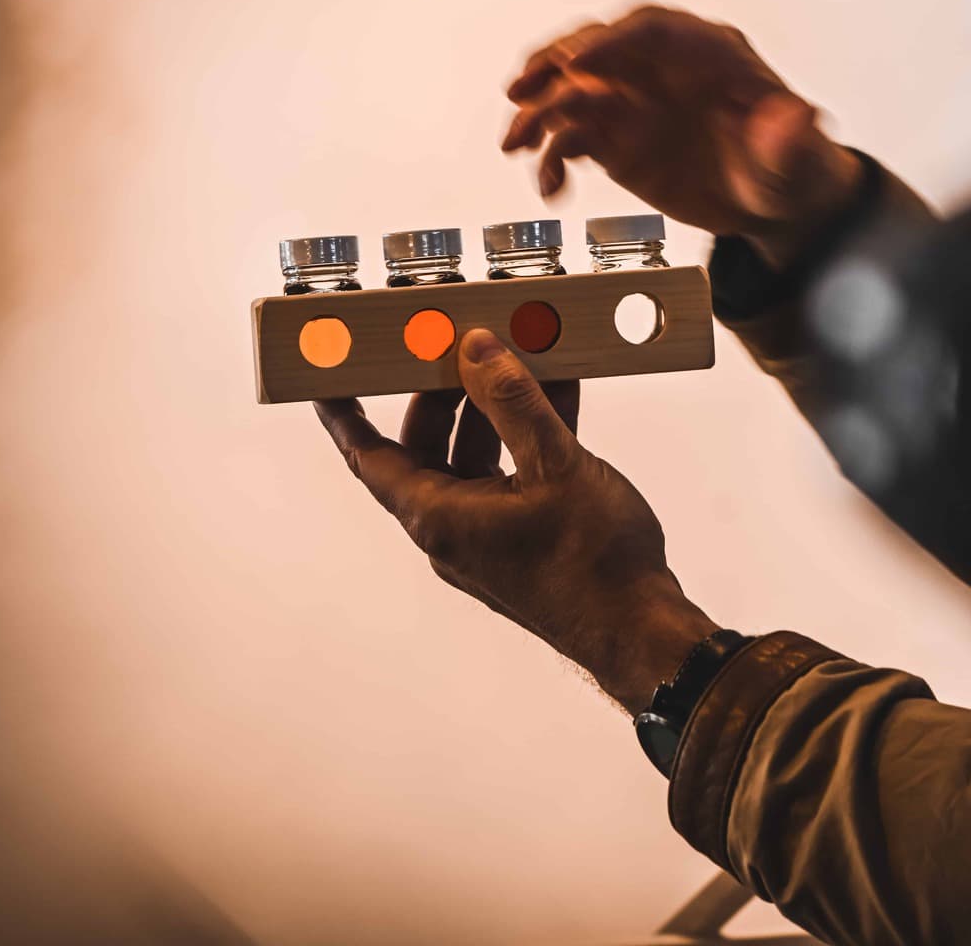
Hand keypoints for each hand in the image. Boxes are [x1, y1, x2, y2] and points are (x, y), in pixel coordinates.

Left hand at [314, 328, 715, 713]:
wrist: (642, 630)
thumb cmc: (594, 566)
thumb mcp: (554, 465)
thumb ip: (513, 402)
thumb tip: (476, 351)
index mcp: (438, 516)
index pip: (368, 456)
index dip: (343, 411)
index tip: (329, 371)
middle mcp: (453, 528)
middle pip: (426, 444)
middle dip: (442, 388)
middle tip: (455, 339)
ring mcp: (489, 533)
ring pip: (474, 453)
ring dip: (495, 404)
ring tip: (518, 352)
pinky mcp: (524, 534)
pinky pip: (512, 469)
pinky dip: (528, 430)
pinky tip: (558, 390)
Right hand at [503, 4, 862, 267]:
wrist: (775, 202)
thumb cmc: (790, 164)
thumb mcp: (798, 155)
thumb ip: (790, 136)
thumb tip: (795, 115)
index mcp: (705, 52)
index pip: (650, 30)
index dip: (612, 42)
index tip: (580, 64)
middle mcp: (660, 69)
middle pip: (598, 48)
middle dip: (556, 64)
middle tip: (524, 89)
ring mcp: (634, 102)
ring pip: (573, 91)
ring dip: (538, 111)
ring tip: (515, 143)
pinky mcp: (617, 140)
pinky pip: (572, 139)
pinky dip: (553, 159)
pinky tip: (551, 185)